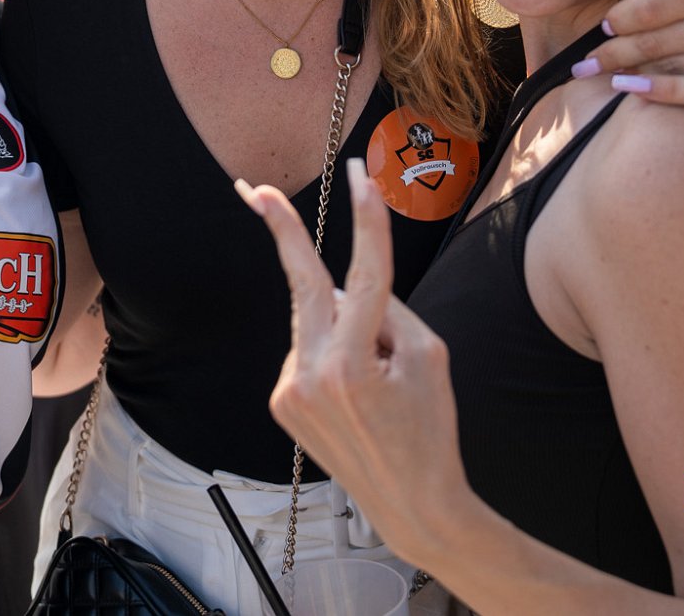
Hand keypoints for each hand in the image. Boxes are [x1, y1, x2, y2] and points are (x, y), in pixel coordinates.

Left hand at [236, 161, 471, 565]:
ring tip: (375, 384)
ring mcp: (290, 390)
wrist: (412, 505)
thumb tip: (343, 283)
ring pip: (316, 322)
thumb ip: (387, 310)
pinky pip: (308, 350)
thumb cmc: (430, 429)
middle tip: (253, 188)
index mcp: (356, 364)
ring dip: (343, 327)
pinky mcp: (280, 401)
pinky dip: (331, 354)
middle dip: (282, 233)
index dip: (365, 222)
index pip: (363, 275)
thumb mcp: (429, 359)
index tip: (358, 178)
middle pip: (304, 285)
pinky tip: (353, 396)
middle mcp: (313, 375)